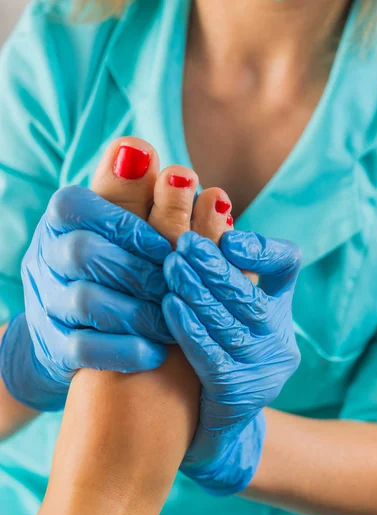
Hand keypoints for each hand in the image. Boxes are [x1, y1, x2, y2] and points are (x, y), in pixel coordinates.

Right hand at [1, 185, 171, 410]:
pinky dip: (125, 349)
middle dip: (139, 269)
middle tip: (177, 284)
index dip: (123, 222)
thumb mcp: (121, 227)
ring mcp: (47, 304)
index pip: (76, 204)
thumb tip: (140, 148)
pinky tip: (156, 351)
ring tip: (174, 320)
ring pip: (86, 301)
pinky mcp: (55, 347)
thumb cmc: (113, 267)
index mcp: (62, 222)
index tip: (163, 245)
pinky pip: (83, 349)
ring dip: (139, 310)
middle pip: (83, 252)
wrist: (74, 331)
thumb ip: (134, 193)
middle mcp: (46, 257)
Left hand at [162, 230, 300, 494]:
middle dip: (216, 267)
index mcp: (276, 307)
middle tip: (183, 242)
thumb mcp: (214, 304)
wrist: (204, 424)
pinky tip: (169, 306)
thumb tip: (196, 201)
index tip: (228, 236)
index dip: (260, 249)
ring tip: (171, 266)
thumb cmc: (203, 350)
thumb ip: (209, 262)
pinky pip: (214, 357)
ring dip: (200, 292)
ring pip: (232, 324)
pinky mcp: (239, 395)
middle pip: (252, 295)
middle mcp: (278, 339)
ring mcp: (263, 371)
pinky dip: (192, 328)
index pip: (285, 265)